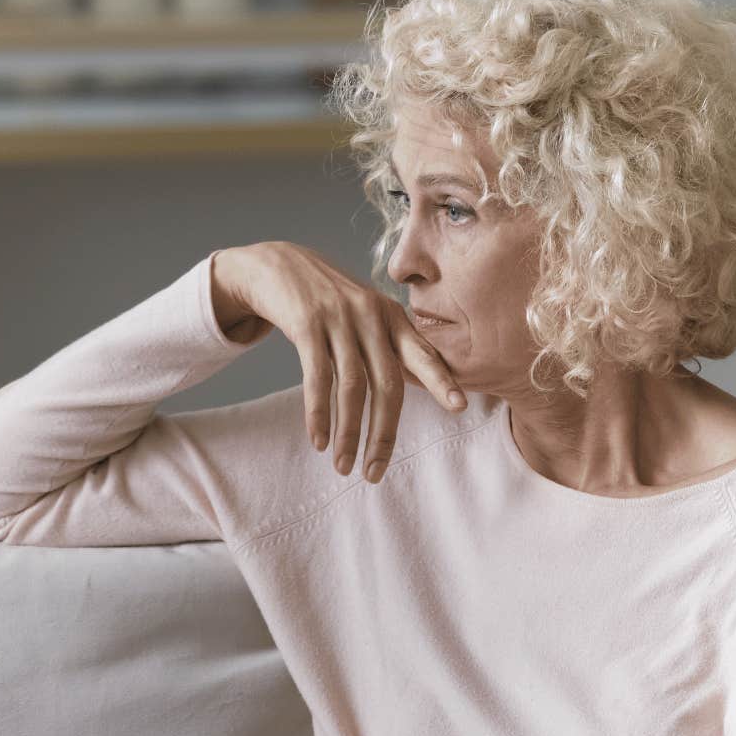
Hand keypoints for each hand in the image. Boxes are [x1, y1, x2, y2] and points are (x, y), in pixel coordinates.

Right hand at [209, 242, 464, 482]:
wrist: (275, 264)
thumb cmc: (326, 299)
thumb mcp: (363, 313)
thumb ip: (387, 344)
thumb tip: (413, 387)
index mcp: (391, 316)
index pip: (422, 354)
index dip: (442, 381)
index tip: (460, 408)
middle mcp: (370, 316)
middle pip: (388, 383)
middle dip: (384, 432)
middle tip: (376, 471)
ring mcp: (339, 318)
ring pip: (352, 387)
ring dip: (348, 432)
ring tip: (344, 465)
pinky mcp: (306, 324)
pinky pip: (317, 378)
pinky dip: (319, 413)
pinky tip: (319, 440)